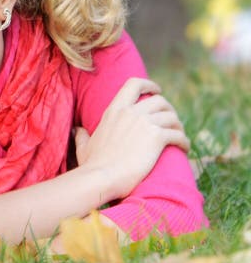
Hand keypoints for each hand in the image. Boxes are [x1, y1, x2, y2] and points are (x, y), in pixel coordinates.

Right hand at [74, 78, 189, 200]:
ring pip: (172, 117)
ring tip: (179, 136)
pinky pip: (178, 134)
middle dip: (169, 109)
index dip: (149, 85)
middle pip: (160, 100)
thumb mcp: (84, 146)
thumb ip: (82, 135)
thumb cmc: (92, 166)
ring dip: (178, 126)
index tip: (157, 90)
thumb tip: (78, 130)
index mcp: (114, 111)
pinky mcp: (157, 138)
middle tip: (171, 122)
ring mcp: (145, 123)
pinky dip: (183, 140)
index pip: (134, 84)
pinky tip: (183, 148)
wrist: (101, 178)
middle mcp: (130, 112)